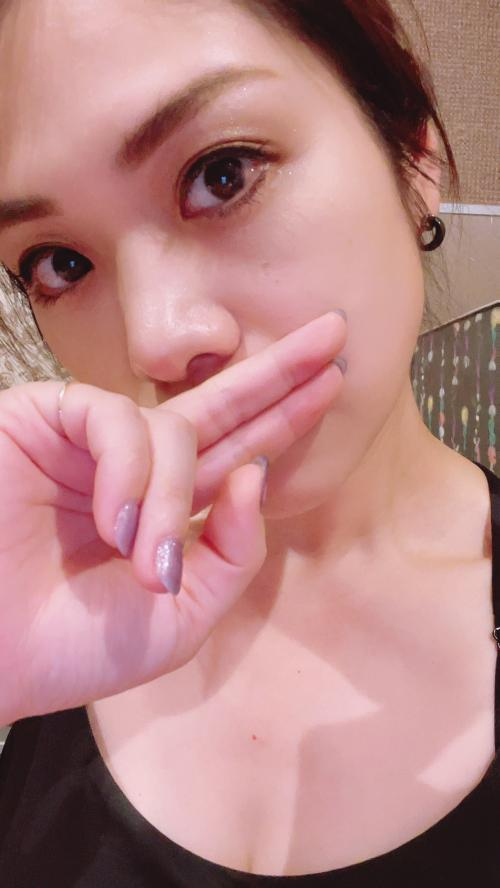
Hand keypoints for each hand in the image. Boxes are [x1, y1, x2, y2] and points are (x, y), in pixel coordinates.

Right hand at [0, 311, 345, 722]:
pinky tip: (115, 522)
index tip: (332, 382)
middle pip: (221, 405)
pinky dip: (127, 474)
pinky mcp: (48, 420)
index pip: (237, 452)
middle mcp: (137, 467)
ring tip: (150, 561)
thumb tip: (257, 472)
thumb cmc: (71, 646)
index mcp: (168, 510)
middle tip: (335, 333)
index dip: (283, 418)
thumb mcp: (179, 618)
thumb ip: (232, 554)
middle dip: (277, 372)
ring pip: (171, 429)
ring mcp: (94, 443)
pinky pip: (113, 423)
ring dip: (172, 497)